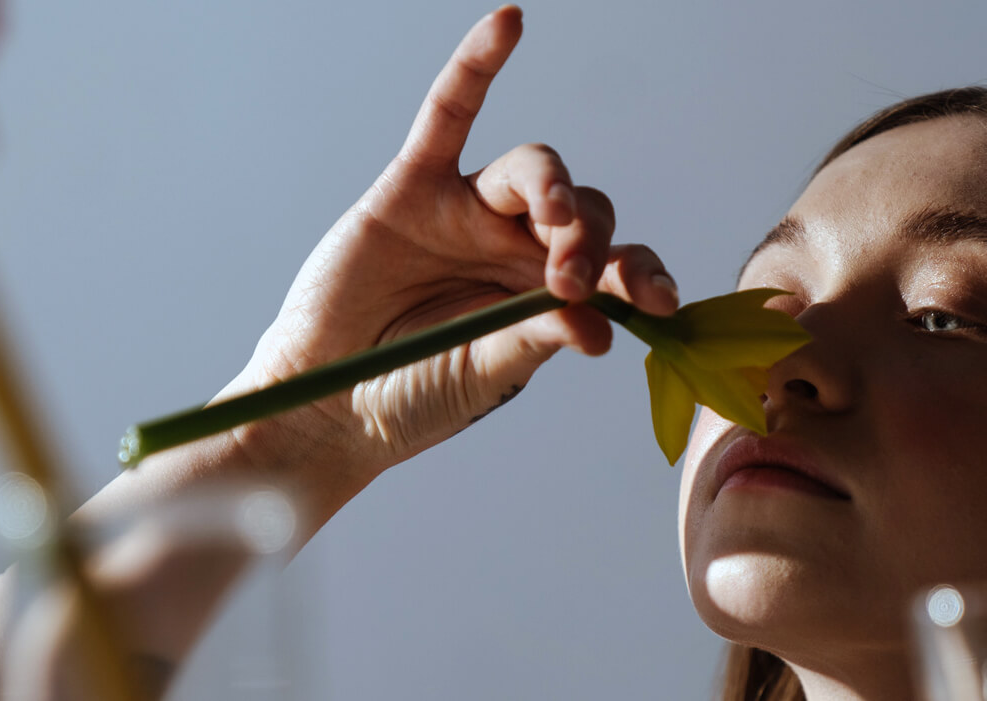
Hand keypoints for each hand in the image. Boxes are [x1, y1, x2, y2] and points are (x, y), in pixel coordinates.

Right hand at [224, 6, 678, 498]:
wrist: (327, 405)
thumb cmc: (412, 398)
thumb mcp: (485, 373)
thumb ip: (536, 341)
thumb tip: (602, 328)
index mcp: (550, 297)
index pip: (617, 267)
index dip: (644, 274)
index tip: (659, 301)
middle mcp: (518, 248)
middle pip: (584, 212)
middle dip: (589, 241)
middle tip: (570, 283)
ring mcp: (468, 213)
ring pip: (533, 169)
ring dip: (552, 188)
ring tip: (551, 221)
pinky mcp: (413, 187)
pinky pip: (448, 114)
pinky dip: (476, 67)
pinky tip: (509, 22)